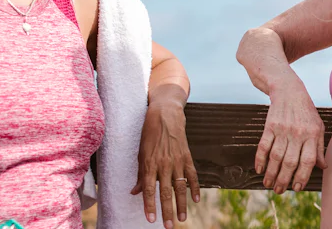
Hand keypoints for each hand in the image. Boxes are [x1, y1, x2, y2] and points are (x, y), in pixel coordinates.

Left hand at [131, 98, 198, 227]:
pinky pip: (192, 175)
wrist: (165, 114)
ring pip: (180, 187)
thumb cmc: (149, 133)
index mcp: (149, 163)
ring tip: (182, 218)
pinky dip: (195, 188)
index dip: (149, 206)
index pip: (149, 189)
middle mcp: (164, 164)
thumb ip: (140, 174)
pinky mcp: (187, 156)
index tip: (151, 220)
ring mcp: (177, 160)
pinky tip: (196, 200)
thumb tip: (135, 192)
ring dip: (181, 204)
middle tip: (168, 226)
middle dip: (167, 211)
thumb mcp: (140, 152)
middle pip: (166, 192)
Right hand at [256, 80, 326, 193]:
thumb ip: (320, 147)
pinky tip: (259, 169)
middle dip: (284, 180)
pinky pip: (264, 146)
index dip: (302, 176)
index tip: (296, 188)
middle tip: (279, 191)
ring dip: (271, 173)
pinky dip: (260, 159)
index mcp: (312, 135)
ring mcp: (283, 129)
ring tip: (268, 184)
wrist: (289, 90)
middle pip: (290, 162)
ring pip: (276, 157)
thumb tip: (323, 166)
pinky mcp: (270, 126)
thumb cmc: (306, 111)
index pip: (308, 161)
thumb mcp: (318, 127)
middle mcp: (298, 133)